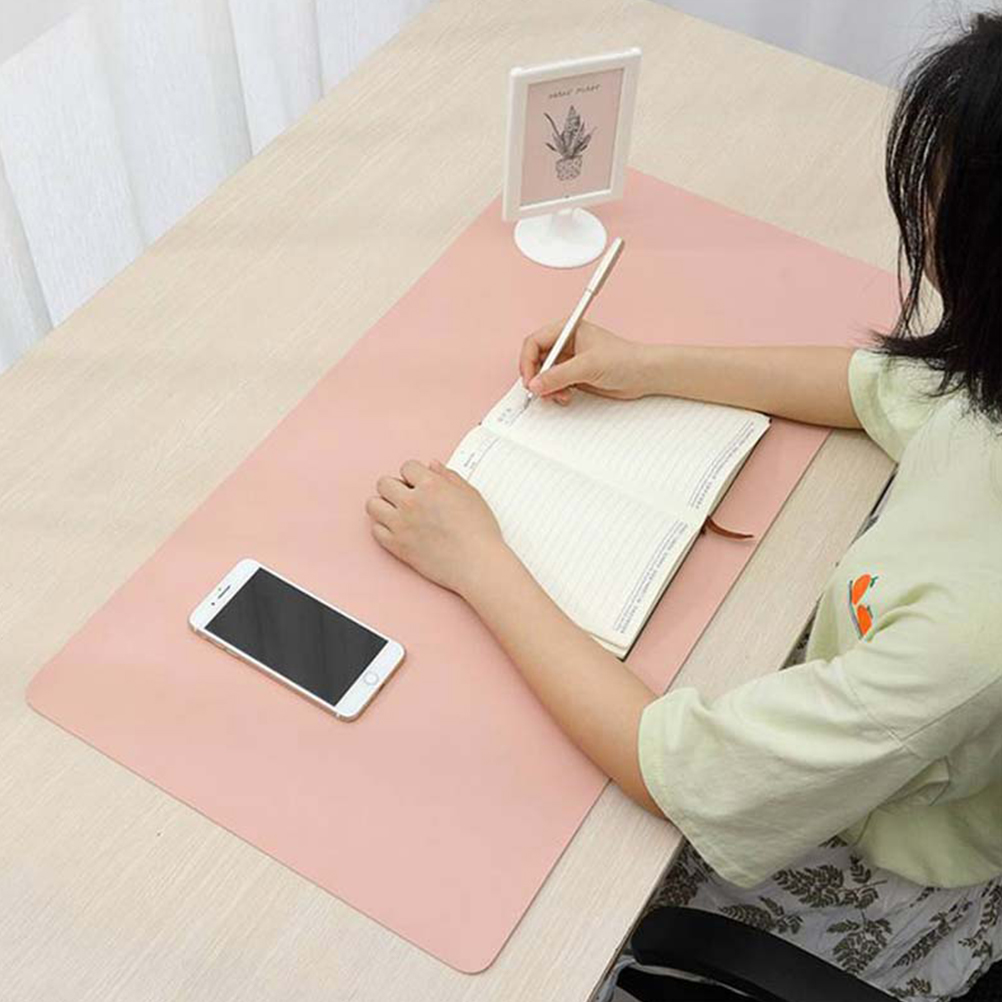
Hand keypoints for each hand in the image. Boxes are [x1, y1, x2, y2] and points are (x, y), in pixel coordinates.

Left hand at [366, 459, 507, 594]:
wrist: (477, 563)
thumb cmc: (479, 531)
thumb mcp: (470, 495)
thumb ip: (449, 476)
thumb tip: (432, 465)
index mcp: (431, 485)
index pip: (407, 467)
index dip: (414, 474)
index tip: (420, 484)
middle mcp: (411, 502)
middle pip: (384, 483)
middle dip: (396, 487)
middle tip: (408, 497)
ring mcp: (401, 524)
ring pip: (373, 505)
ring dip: (384, 505)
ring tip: (398, 513)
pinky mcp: (397, 545)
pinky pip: (375, 530)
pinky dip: (384, 528)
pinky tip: (399, 530)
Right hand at [519, 319, 656, 403]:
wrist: (644, 374)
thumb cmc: (624, 359)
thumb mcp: (587, 366)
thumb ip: (558, 376)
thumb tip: (535, 384)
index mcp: (567, 329)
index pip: (534, 342)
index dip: (527, 362)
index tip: (529, 380)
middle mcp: (565, 343)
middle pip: (536, 360)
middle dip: (537, 378)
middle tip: (541, 392)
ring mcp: (569, 360)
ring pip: (544, 375)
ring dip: (547, 388)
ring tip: (560, 395)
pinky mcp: (574, 376)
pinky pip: (554, 385)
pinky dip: (555, 393)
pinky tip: (566, 396)